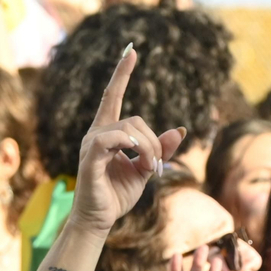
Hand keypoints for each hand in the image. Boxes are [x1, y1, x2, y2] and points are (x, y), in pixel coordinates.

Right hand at [71, 47, 186, 233]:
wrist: (99, 220)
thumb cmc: (117, 195)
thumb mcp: (146, 169)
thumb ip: (160, 150)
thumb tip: (180, 129)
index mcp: (107, 134)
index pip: (112, 97)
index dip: (122, 74)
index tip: (131, 51)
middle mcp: (96, 134)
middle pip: (136, 121)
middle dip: (155, 142)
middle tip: (158, 166)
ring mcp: (91, 144)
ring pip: (130, 129)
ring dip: (149, 148)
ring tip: (150, 169)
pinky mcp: (90, 157)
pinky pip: (114, 139)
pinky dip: (134, 148)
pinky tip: (139, 163)